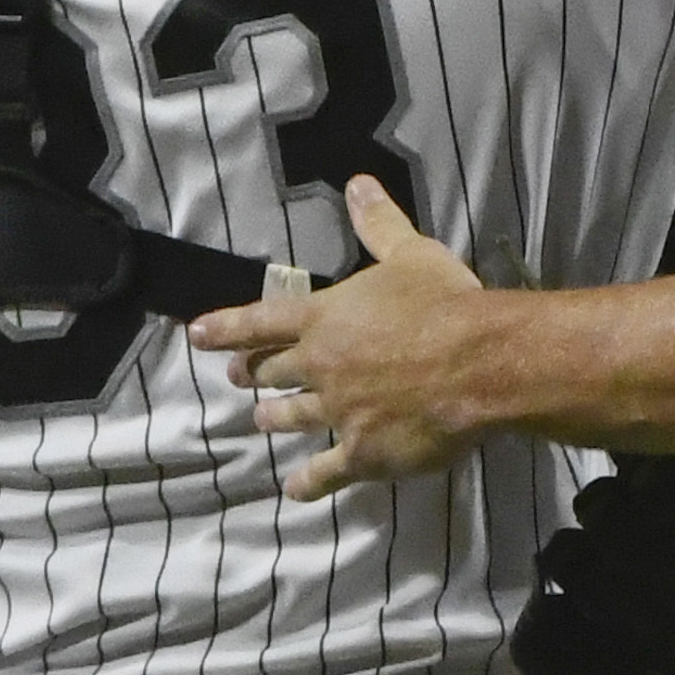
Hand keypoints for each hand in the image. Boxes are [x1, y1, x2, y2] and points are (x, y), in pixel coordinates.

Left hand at [194, 178, 499, 497]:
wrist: (478, 364)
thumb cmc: (444, 303)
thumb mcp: (411, 254)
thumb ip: (379, 224)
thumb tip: (357, 184)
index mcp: (325, 317)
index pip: (261, 320)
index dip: (226, 327)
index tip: (197, 335)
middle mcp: (320, 366)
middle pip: (273, 372)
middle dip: (254, 374)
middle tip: (240, 378)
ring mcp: (337, 413)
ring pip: (291, 417)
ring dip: (274, 418)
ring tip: (262, 421)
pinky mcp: (362, 453)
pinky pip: (325, 472)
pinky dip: (308, 482)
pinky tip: (295, 490)